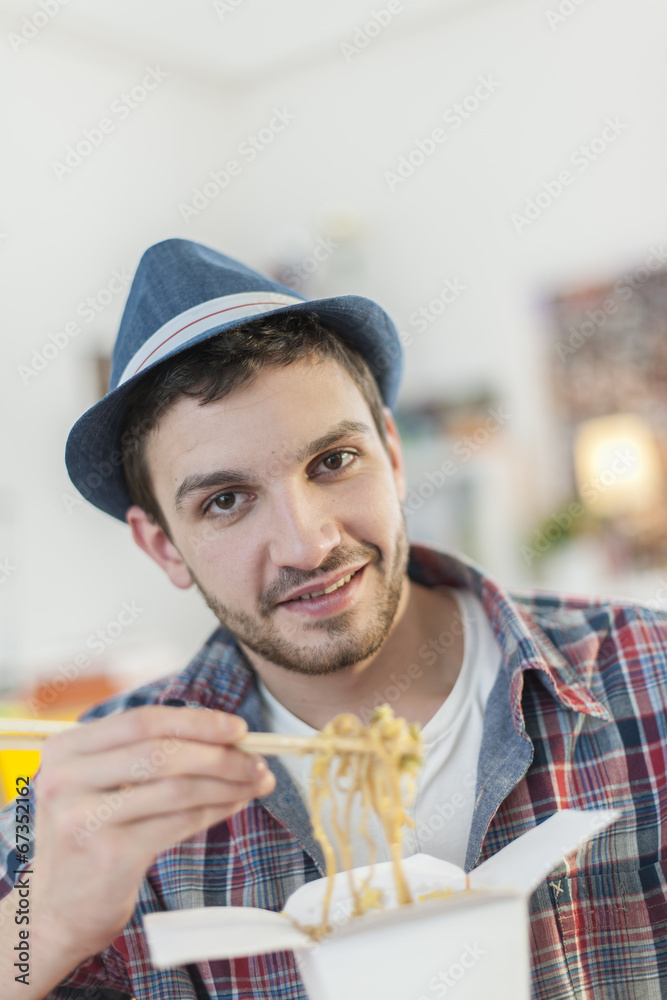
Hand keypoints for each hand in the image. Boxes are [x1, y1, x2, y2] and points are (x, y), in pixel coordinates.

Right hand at [30, 705, 274, 966]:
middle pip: (162, 750)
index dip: (196, 721)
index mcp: (64, 750)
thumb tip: (225, 736)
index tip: (238, 727)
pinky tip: (236, 805)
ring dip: (227, 782)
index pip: (142, 720)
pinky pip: (180, 822)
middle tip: (257, 759)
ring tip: (256, 782)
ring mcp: (86, 817)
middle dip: (219, 752)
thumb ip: (144, 755)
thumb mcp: (98, 785)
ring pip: (177, 787)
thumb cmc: (91, 838)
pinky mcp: (110, 854)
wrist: (57, 913)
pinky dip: (217, 810)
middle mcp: (66, 779)